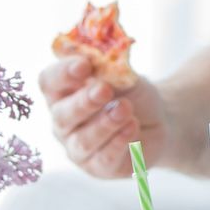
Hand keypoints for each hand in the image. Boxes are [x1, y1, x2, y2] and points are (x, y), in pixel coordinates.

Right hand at [38, 55, 171, 177]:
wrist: (159, 119)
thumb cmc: (131, 93)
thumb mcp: (121, 73)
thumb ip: (105, 62)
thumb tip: (91, 43)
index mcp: (62, 93)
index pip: (50, 82)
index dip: (63, 73)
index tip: (84, 64)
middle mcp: (64, 122)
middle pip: (63, 114)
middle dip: (84, 102)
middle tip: (104, 89)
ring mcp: (78, 147)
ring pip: (84, 140)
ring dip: (105, 123)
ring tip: (125, 109)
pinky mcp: (99, 167)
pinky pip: (104, 158)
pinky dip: (118, 142)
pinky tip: (131, 127)